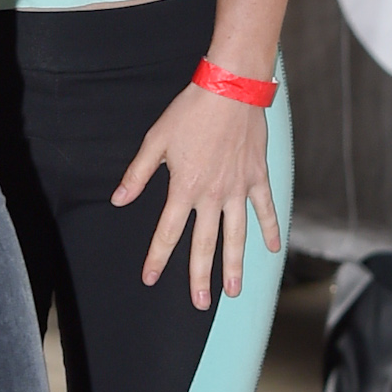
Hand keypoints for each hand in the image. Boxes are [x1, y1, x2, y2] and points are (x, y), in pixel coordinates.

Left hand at [113, 78, 282, 307]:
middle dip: (200, 276)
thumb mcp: (155, 140)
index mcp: (184, 188)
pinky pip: (264, 209)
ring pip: (236, 235)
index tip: (151, 278)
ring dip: (234, 265)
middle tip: (200, 303)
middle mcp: (212, 195)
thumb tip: (119, 200)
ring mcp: (238, 189)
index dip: (158, 258)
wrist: (230, 89)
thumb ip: (138, 174)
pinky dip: (269, 229)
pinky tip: (272, 249)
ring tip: (233, 291)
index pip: (167, 232)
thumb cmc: (190, 111)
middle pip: (204, 244)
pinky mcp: (257, 177)